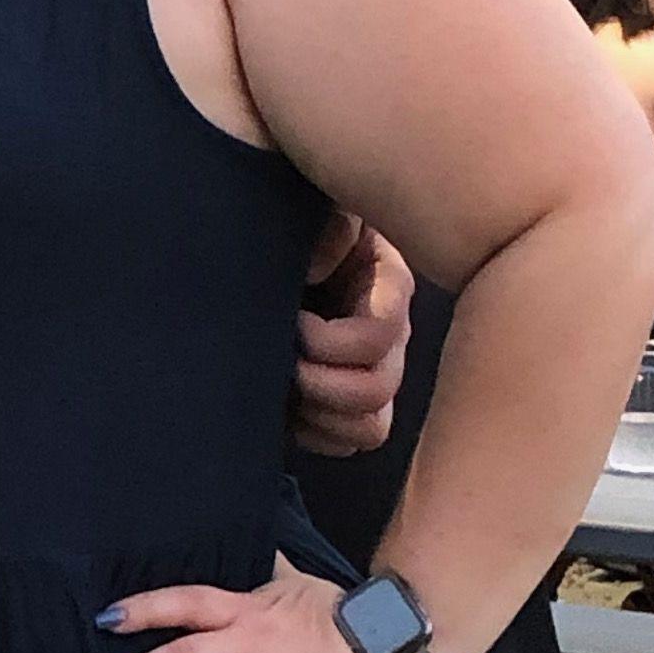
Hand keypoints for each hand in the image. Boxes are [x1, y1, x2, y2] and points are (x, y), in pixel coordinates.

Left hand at [287, 212, 415, 457]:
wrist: (261, 251)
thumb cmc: (298, 226)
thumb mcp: (320, 209)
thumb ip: (331, 228)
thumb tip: (316, 271)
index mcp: (388, 285)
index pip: (378, 336)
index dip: (329, 341)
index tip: (294, 321)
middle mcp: (392, 337)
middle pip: (376, 390)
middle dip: (320, 385)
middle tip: (283, 364)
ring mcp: (375, 373)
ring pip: (370, 427)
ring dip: (321, 417)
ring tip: (285, 391)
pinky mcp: (350, 404)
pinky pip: (347, 443)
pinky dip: (314, 435)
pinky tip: (287, 409)